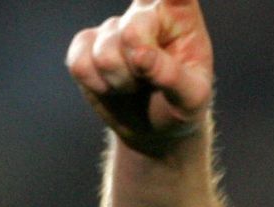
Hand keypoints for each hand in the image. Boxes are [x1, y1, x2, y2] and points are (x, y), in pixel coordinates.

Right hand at [66, 0, 213, 154]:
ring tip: (137, 85)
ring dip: (121, 81)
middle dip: (139, 67)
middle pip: (132, 31)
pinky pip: (81, 64)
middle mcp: (147, 12)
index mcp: (181, 16)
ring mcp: (115, 26)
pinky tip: (115, 86)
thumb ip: (173, 77)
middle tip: (152, 82)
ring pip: (106, 53)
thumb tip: (141, 55)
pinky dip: (99, 85)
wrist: (155, 127)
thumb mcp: (191, 99)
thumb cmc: (181, 105)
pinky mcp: (87, 43)